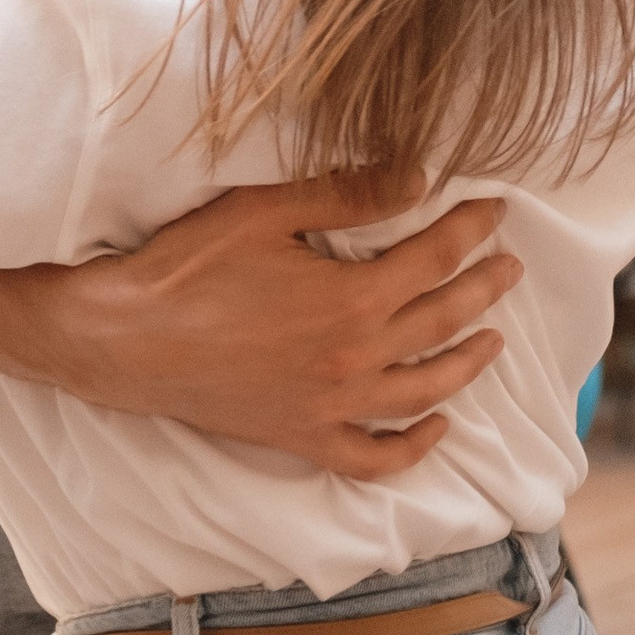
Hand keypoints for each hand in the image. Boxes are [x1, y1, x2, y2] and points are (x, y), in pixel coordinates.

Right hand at [48, 169, 521, 475]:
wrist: (122, 339)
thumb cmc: (187, 267)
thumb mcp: (266, 211)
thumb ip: (348, 196)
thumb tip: (420, 177)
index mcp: (351, 299)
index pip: (437, 258)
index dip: (472, 229)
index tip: (497, 210)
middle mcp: (354, 360)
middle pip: (443, 321)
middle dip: (485, 287)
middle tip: (511, 264)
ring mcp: (331, 406)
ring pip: (425, 391)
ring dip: (469, 363)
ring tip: (493, 337)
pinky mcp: (301, 437)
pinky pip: (373, 457)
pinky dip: (413, 447)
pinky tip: (437, 425)